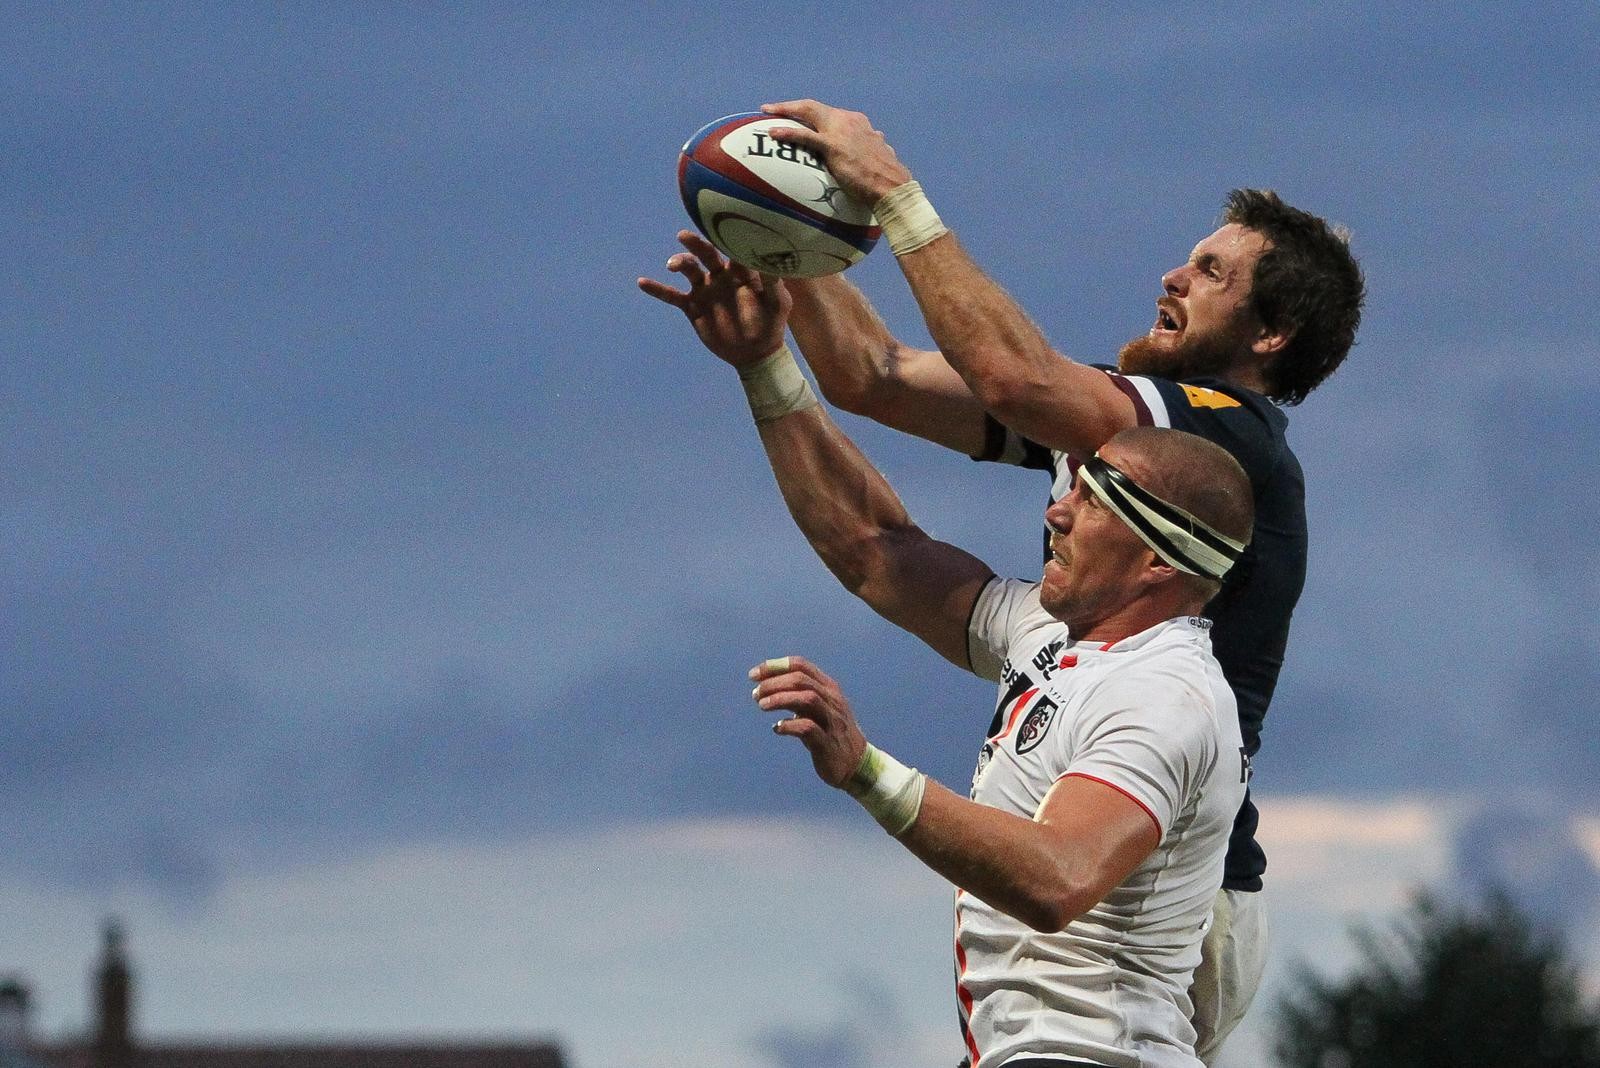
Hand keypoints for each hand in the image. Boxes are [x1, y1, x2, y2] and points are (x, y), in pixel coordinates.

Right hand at [637, 231, 790, 369]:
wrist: (756, 352)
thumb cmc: (772, 324)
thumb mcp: (778, 303)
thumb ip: (774, 282)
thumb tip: (774, 260)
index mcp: (742, 270)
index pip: (732, 248)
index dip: (724, 237)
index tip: (717, 227)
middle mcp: (721, 275)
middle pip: (706, 253)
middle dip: (695, 243)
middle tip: (684, 235)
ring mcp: (705, 290)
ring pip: (689, 270)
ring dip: (680, 263)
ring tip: (672, 265)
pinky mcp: (693, 307)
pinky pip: (672, 296)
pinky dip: (658, 289)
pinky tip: (642, 282)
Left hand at [749, 655, 867, 788]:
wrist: (857, 763)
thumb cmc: (831, 733)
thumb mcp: (817, 709)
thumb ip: (797, 696)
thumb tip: (766, 687)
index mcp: (828, 688)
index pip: (801, 666)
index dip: (775, 666)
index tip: (754, 674)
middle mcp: (832, 700)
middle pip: (801, 680)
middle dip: (774, 683)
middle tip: (756, 692)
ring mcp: (832, 720)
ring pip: (807, 698)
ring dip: (780, 699)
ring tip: (761, 705)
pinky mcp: (828, 742)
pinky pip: (808, 728)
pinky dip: (789, 725)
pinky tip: (777, 727)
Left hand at [760, 100, 912, 205]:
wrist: (893, 186)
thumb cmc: (887, 176)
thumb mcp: (882, 152)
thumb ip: (875, 143)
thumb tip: (879, 138)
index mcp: (858, 122)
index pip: (829, 113)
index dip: (812, 114)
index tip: (800, 116)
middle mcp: (848, 121)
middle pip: (813, 107)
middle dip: (791, 106)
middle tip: (772, 108)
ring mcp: (840, 131)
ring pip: (807, 113)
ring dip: (785, 110)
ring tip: (766, 112)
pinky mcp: (834, 145)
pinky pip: (805, 136)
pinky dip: (788, 132)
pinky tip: (772, 133)